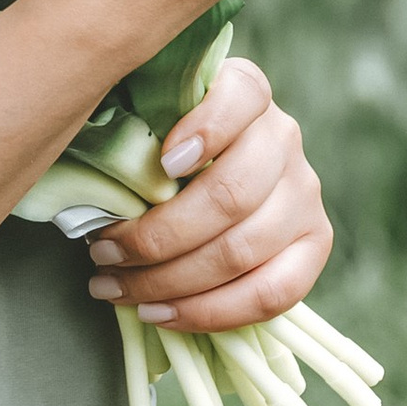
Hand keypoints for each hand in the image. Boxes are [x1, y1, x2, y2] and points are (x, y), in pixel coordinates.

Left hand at [81, 50, 331, 329]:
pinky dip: (210, 313)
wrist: (209, 176)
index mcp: (246, 91)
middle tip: (102, 253)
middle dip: (157, 237)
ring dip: (169, 282)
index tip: (162, 164)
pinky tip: (161, 314)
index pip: (242, 96)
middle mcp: (284, 137)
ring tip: (116, 288)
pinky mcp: (315, 245)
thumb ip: (130, 130)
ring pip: (242, 252)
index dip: (206, 129)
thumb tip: (91, 184)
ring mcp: (305, 194)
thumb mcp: (146, 119)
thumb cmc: (156, 146)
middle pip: (230, 196)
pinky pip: (273, 294)